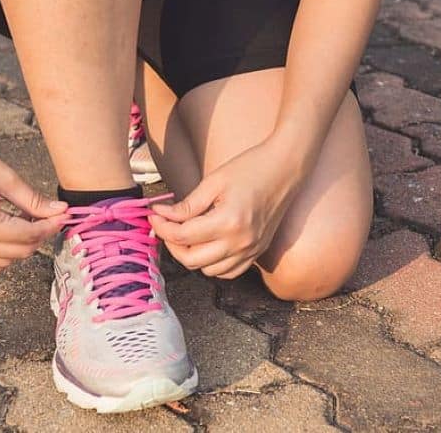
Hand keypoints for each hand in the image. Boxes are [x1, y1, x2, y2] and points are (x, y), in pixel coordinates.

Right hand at [0, 125, 68, 277]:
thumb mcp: (6, 179)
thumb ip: (35, 201)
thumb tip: (61, 212)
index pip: (30, 235)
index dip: (51, 225)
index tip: (63, 216)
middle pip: (20, 252)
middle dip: (39, 236)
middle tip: (47, 217)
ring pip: (2, 263)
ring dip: (18, 247)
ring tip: (22, 223)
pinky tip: (3, 247)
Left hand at [149, 138, 304, 278]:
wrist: (286, 168)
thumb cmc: (250, 168)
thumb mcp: (214, 182)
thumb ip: (187, 205)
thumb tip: (161, 215)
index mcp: (228, 222)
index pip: (183, 236)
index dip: (162, 227)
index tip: (154, 215)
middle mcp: (241, 243)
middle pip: (192, 260)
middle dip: (172, 244)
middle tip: (166, 226)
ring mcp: (251, 250)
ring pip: (208, 271)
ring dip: (191, 256)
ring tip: (186, 234)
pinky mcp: (257, 252)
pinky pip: (228, 272)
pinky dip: (212, 264)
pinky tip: (207, 245)